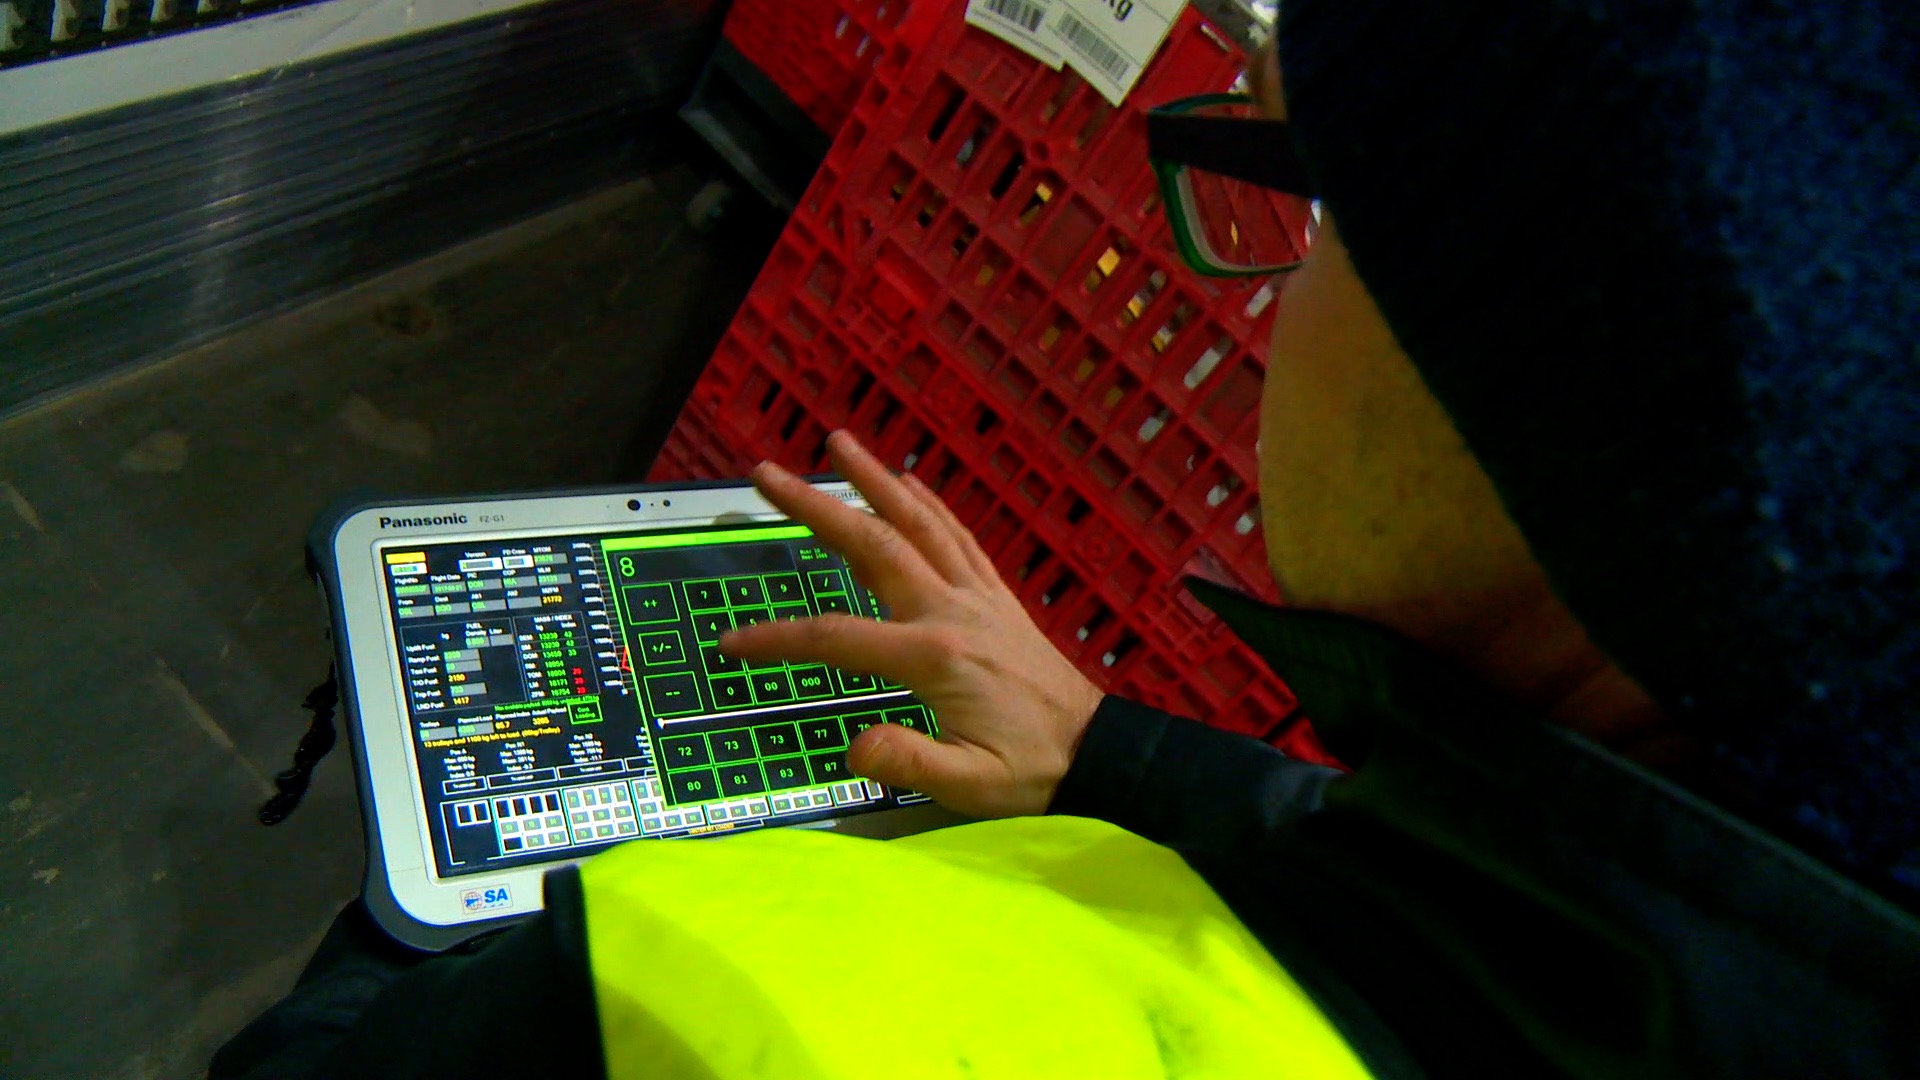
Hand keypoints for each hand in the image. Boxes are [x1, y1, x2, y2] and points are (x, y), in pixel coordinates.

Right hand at [718, 431, 1105, 818]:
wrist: (1096, 753)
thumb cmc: (1029, 771)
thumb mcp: (968, 784)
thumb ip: (909, 763)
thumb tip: (855, 748)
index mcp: (933, 657)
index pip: (837, 638)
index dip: (779, 640)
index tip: (733, 644)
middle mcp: (951, 610)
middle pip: (872, 546)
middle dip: (816, 506)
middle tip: (767, 473)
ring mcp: (976, 596)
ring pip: (917, 523)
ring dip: (875, 480)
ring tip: (838, 441)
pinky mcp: (996, 597)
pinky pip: (957, 535)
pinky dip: (928, 503)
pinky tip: (908, 482)